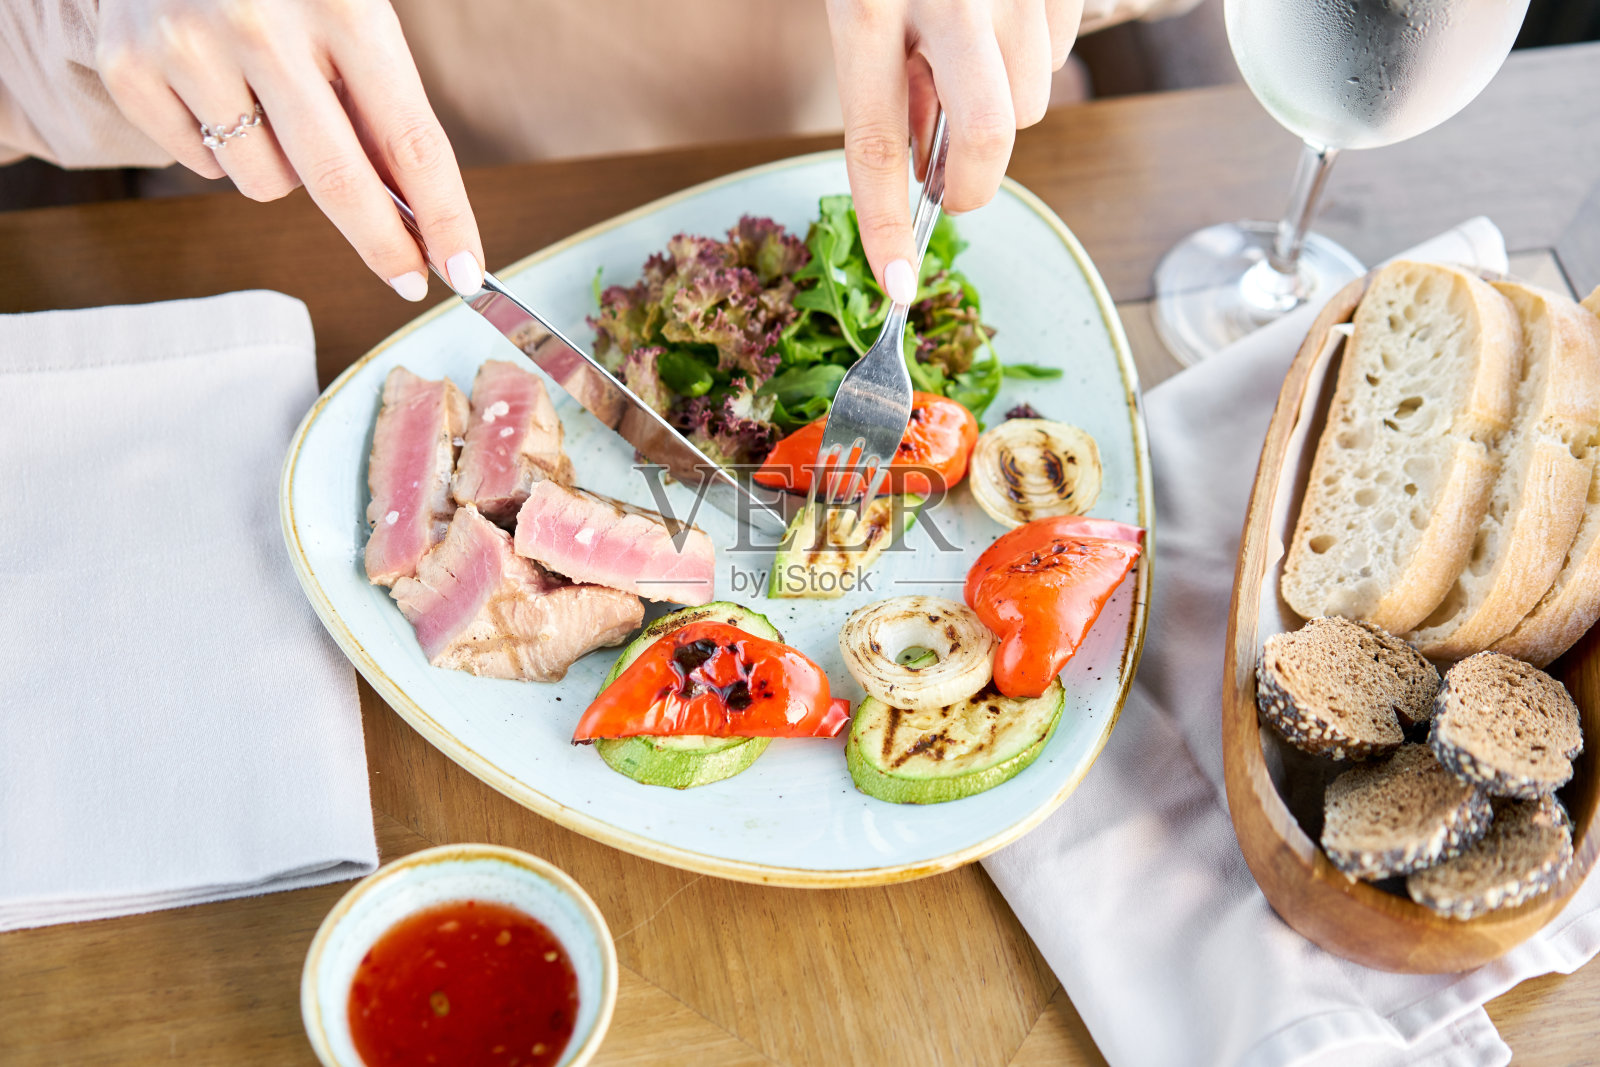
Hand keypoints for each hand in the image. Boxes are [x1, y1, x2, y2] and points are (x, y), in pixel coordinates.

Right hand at [95, 0, 481, 301]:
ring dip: (284, 170)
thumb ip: (383, 108)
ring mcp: (189, 45)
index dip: (445, 217)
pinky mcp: (129, 66)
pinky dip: (219, 149)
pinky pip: (202, 167)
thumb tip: (420, 221)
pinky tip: (215, 91)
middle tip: (407, 278)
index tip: (465, 271)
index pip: (412, 140)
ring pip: (266, 184)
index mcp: (343, 5)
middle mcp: (263, 24)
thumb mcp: (351, 18)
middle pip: (338, 181)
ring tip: (269, 104)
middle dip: (383, 245)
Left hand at [824, 0, 1081, 302]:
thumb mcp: (864, 8)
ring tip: (964, 58)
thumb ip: (888, 81)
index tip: (897, 284)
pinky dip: (1031, 59)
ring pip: (1028, 103)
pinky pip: (1060, 54)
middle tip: (954, 185)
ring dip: (1000, 104)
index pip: (876, 146)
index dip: (885, 227)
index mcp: (868, 8)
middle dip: (974, 182)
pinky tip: (998, 26)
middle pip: (987, 136)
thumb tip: (928, 168)